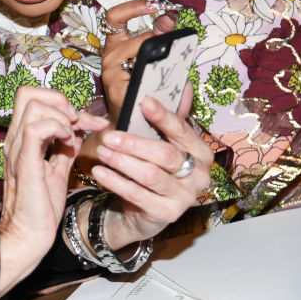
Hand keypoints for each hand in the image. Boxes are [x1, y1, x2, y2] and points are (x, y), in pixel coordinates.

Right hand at [0, 86, 108, 293]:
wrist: (29, 235)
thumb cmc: (41, 207)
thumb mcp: (58, 169)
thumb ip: (65, 147)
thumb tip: (80, 127)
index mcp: (22, 139)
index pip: (33, 97)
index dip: (63, 102)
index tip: (88, 121)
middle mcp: (16, 139)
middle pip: (28, 92)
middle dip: (59, 99)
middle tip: (75, 121)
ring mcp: (17, 148)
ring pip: (32, 104)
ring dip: (60, 115)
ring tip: (71, 136)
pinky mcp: (24, 162)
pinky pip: (36, 128)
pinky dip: (56, 128)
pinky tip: (67, 143)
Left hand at [87, 95, 211, 249]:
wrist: (144, 210)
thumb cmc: (152, 168)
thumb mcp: (159, 143)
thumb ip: (167, 119)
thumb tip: (184, 85)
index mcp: (201, 152)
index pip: (181, 130)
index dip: (163, 116)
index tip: (144, 102)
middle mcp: (199, 175)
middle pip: (165, 155)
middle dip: (133, 143)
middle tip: (108, 136)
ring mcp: (185, 197)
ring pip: (150, 175)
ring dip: (122, 161)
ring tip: (101, 151)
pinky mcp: (168, 214)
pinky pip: (138, 195)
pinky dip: (116, 182)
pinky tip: (100, 172)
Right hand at [98, 0, 179, 121]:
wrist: (133, 124)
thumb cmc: (145, 92)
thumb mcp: (155, 60)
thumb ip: (161, 38)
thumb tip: (170, 19)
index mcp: (117, 45)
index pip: (116, 16)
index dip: (134, 6)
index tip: (155, 4)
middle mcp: (110, 54)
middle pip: (136, 34)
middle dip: (161, 36)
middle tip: (176, 37)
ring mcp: (110, 69)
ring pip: (142, 50)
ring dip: (160, 56)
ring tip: (168, 70)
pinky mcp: (115, 84)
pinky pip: (141, 70)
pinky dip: (156, 73)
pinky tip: (159, 83)